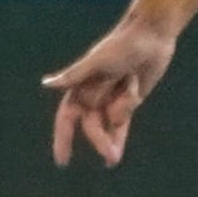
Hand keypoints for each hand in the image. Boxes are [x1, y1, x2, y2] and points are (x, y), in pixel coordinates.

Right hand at [43, 17, 177, 166]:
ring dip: (111, 142)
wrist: (151, 35)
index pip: (67, 118)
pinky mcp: (130, 101)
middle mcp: (93, 95)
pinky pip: (123, 123)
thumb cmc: (121, 45)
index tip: (62, 160)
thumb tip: (46, 84)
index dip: (62, 139)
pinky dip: (119, 138)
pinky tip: (116, 153)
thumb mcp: (97, 62)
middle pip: (92, 126)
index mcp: (80, 87)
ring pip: (109, 126)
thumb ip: (73, 76)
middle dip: (99, 140)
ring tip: (112, 161)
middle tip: (110, 157)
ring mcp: (111, 99)